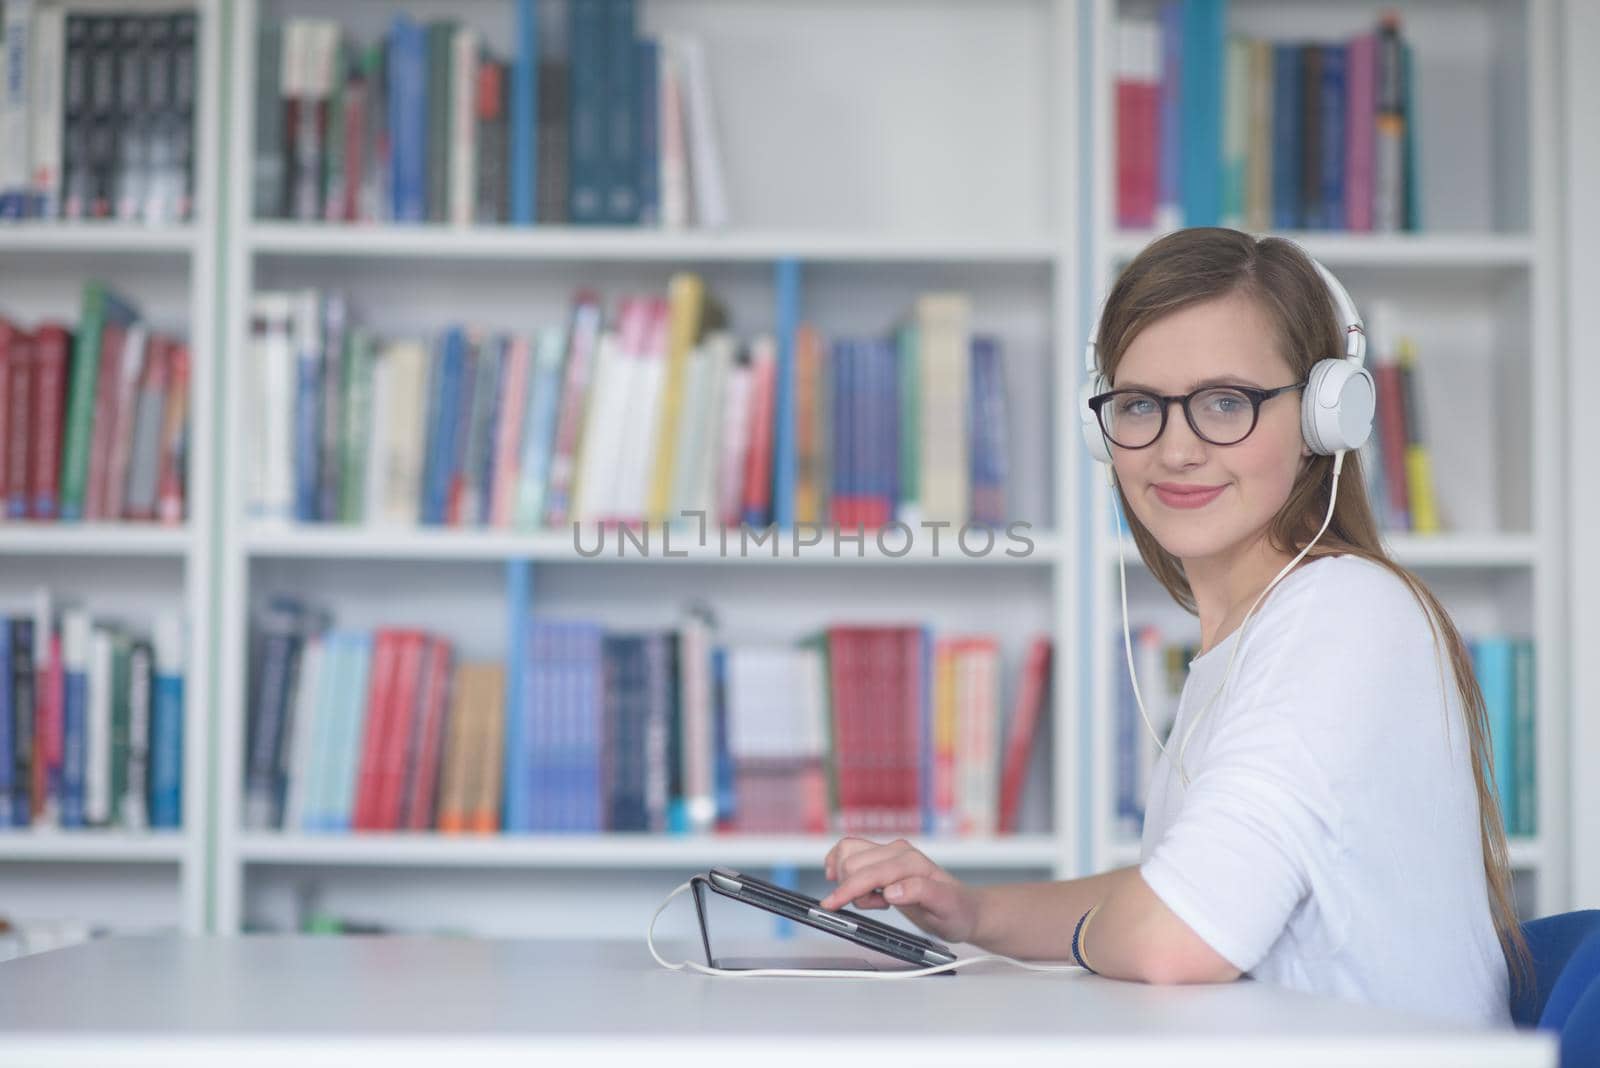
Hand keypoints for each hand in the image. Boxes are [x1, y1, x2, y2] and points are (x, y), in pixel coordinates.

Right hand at [818, 837, 982, 945]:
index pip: (869, 873)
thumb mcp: (945, 909)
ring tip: (873, 898)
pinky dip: (842, 866)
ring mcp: (890, 851)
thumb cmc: (957, 911)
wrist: (964, 908)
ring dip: (848, 880)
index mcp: (912, 863)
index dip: (847, 890)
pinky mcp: (883, 856)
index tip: (831, 905)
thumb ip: (921, 894)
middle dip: (851, 890)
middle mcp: (899, 851)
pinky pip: (851, 851)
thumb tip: (892, 890)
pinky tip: (852, 884)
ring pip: (848, 852)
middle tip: (877, 906)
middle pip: (852, 861)